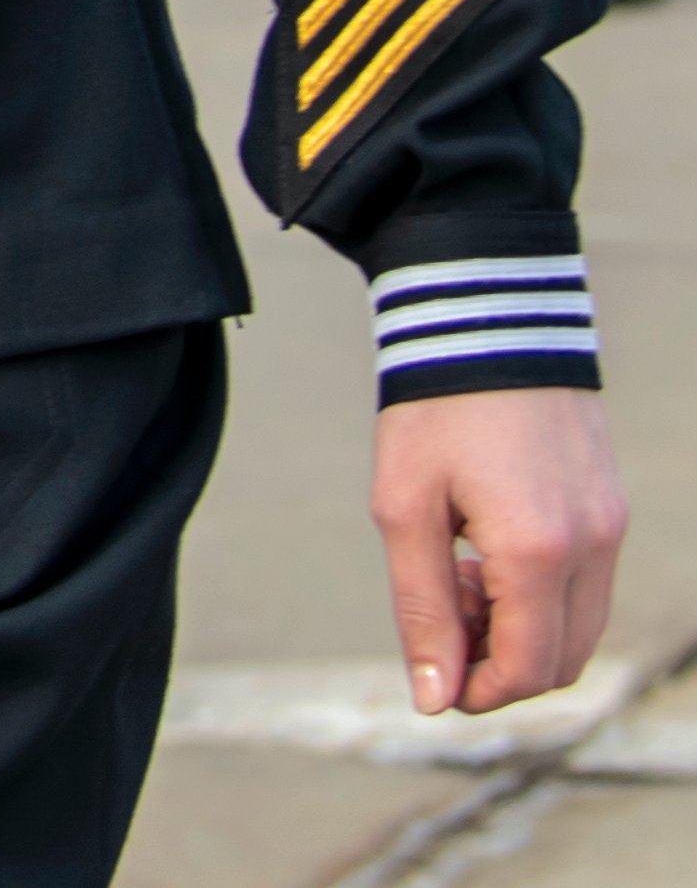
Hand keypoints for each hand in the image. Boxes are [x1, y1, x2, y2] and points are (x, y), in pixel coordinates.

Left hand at [372, 384, 626, 714]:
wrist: (488, 321)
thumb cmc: (433, 410)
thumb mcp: (404, 508)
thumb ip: (421, 608)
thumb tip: (433, 696)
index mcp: (538, 552)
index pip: (527, 669)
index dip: (477, 691)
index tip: (432, 679)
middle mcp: (592, 548)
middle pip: (560, 661)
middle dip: (499, 664)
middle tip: (439, 615)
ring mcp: (611, 529)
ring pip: (579, 628)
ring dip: (519, 631)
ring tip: (454, 575)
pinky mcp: (612, 511)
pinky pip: (587, 587)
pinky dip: (540, 596)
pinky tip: (483, 553)